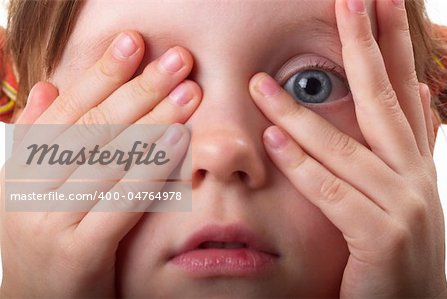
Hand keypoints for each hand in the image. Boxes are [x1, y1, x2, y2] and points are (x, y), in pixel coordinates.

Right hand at [0, 31, 201, 297]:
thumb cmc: (48, 243)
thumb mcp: (33, 190)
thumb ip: (40, 141)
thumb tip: (48, 88)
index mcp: (19, 168)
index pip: (67, 109)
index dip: (102, 73)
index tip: (134, 42)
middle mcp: (28, 189)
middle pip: (93, 127)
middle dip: (139, 88)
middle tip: (178, 60)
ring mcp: (50, 221)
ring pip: (110, 158)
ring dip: (154, 119)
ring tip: (188, 90)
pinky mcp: (78, 254)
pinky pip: (121, 200)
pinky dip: (152, 167)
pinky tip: (180, 140)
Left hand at [249, 0, 446, 296]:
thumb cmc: (393, 250)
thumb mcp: (400, 192)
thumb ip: (399, 145)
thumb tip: (408, 91)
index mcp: (412, 162)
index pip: (401, 92)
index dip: (392, 44)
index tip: (377, 4)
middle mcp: (411, 176)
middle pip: (382, 101)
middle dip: (364, 47)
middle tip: (349, 0)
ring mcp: (400, 206)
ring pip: (343, 146)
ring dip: (298, 111)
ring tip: (262, 83)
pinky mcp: (380, 238)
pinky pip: (331, 192)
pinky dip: (301, 164)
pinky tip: (272, 137)